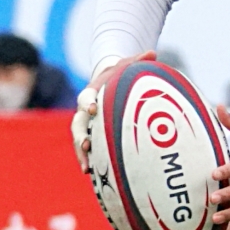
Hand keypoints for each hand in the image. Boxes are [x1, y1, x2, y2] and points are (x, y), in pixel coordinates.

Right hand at [69, 50, 151, 169]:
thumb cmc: (119, 75)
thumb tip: (152, 53)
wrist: (107, 83)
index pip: (86, 98)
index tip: (93, 110)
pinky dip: (91, 161)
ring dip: (82, 154)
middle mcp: (84, 111)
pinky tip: (96, 176)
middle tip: (85, 146)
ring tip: (87, 169)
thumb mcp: (128, 65)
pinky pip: (89, 150)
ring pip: (79, 140)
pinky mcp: (91, 136)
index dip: (88, 104)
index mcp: (92, 93)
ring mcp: (86, 125)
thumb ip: (138, 60)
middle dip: (79, 136)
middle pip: (77, 124)